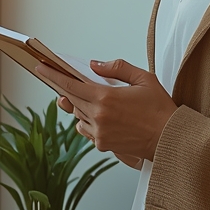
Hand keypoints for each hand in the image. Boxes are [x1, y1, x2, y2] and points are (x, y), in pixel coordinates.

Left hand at [36, 58, 176, 161]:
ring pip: (77, 116)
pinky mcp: (103, 144)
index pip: (70, 85)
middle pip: (71, 99)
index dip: (53, 76)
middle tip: (58, 78)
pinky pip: (86, 130)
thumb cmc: (160, 109)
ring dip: (78, 105)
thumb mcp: (143, 78)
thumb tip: (94, 65)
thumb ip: (117, 68)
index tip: (41, 68)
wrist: (169, 139)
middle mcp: (98, 116)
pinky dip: (87, 121)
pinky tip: (98, 115)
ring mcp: (99, 133)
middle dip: (64, 89)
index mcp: (106, 97)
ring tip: (88, 98)